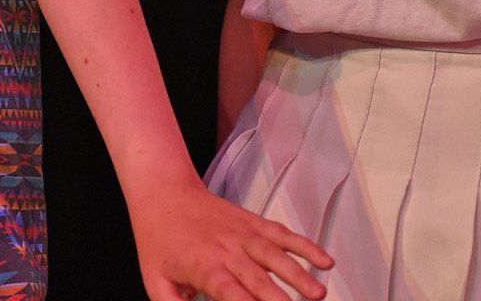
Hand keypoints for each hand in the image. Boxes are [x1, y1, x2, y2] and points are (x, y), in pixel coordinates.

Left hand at [131, 173, 333, 300]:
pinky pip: (283, 234)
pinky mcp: (253, 222)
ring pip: (276, 256)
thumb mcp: (155, 281)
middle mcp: (228, 250)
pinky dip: (305, 246)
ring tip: (318, 294)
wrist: (163, 191)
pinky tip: (325, 261)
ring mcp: (243, 234)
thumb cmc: (159, 238)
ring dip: (299, 276)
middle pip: (259, 280)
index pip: (231, 294)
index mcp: (205, 268)